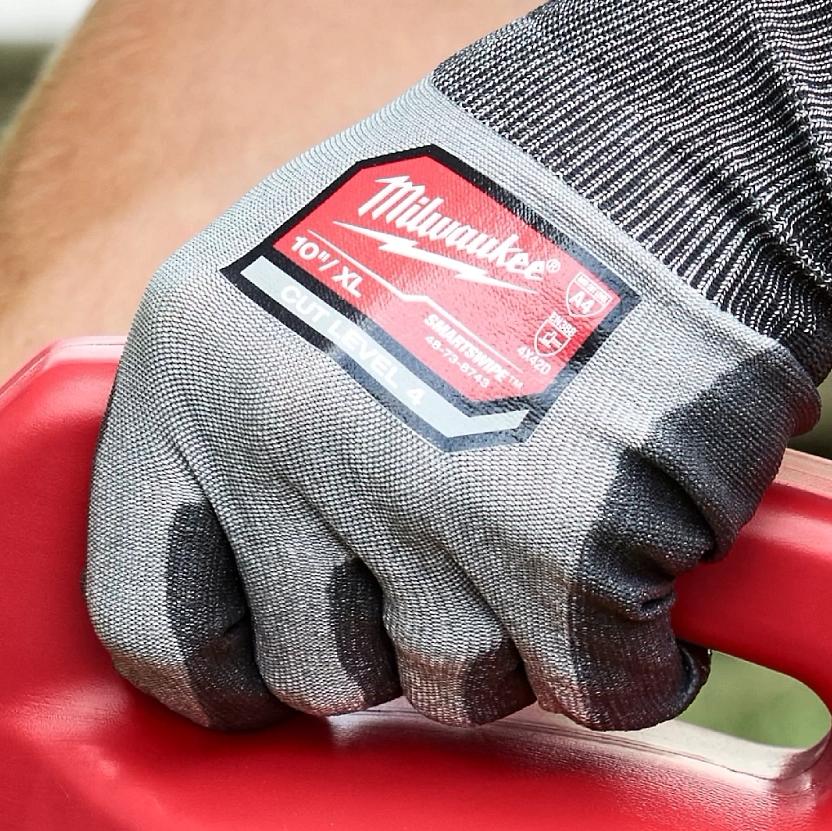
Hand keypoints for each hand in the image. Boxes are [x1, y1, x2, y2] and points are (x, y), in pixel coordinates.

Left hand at [84, 0, 831, 733]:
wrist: (685, 142)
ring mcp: (424, 505)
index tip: (281, 664)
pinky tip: (652, 567)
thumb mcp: (290, 286)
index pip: (145, 619)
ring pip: (458, 687)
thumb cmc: (496, 214)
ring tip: (565, 522)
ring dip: (524, 640)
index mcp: (193, 380)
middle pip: (318, 672)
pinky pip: (595, 686)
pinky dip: (638, 654)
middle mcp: (288, 448)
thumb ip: (237, 431)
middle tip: (469, 550)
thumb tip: (227, 600)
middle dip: (399, 639)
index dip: (225, 666)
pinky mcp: (566, 552)